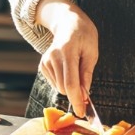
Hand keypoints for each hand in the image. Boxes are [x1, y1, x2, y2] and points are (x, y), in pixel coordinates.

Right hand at [36, 0, 98, 117]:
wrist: (68, 22)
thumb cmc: (84, 35)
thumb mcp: (92, 51)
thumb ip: (87, 73)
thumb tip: (84, 95)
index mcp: (67, 51)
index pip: (71, 82)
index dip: (77, 100)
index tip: (82, 112)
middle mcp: (53, 56)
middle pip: (64, 88)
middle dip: (76, 93)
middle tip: (86, 88)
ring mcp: (45, 61)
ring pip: (59, 87)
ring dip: (70, 85)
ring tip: (76, 67)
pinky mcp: (42, 65)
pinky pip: (55, 83)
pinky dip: (64, 81)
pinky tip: (67, 67)